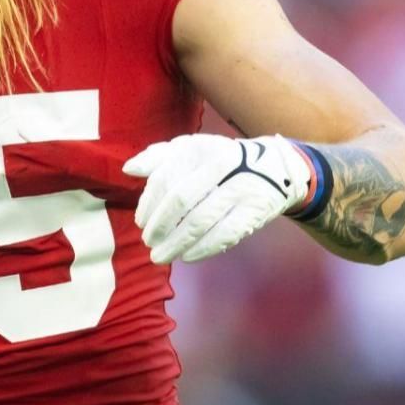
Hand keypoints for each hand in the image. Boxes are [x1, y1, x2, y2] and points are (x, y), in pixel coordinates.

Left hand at [122, 134, 313, 264]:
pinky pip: (224, 235)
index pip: (164, 178)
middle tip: (149, 241)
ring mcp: (240, 187)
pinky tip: (187, 256)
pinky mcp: (255, 210)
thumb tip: (129, 169)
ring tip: (161, 256)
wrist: (276, 168)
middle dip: (159, 226)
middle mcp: (221, 164)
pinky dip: (202, 249)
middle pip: (180, 200)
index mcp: (200, 148)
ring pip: (200, 221)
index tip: (140, 222)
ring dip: (176, 244)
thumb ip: (158, 157)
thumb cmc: (221, 161)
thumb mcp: (191, 149)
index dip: (148, 204)